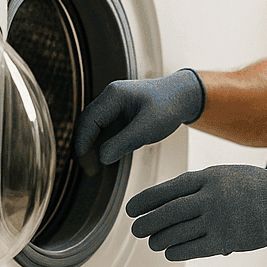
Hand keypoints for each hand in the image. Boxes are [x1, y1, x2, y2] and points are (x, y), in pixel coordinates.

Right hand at [73, 69, 204, 173]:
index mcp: (113, 95)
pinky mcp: (118, 114)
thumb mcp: (148, 127)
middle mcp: (109, 98)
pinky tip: (105, 159)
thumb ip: (124, 142)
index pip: (88, 120)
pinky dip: (101, 144)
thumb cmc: (168, 107)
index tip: (87, 165)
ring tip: (95, 169)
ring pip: (93, 128)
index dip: (83, 144)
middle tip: (90, 171)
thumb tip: (102, 158)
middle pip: (86, 124)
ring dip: (91, 147)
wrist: (183, 96)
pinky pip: (103, 130)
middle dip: (84, 148)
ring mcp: (113, 105)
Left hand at [127, 165, 266, 260]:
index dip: (147, 200)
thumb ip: (202, 185)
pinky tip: (169, 252)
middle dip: (148, 222)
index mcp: (209, 177)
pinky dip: (177, 251)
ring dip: (160, 239)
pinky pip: (193, 249)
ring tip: (151, 243)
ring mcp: (218, 220)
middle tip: (135, 229)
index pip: (169, 189)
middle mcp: (211, 198)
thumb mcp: (227, 174)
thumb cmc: (256, 187)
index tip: (131, 208)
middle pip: (169, 213)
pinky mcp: (227, 241)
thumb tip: (173, 199)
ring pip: (178, 233)